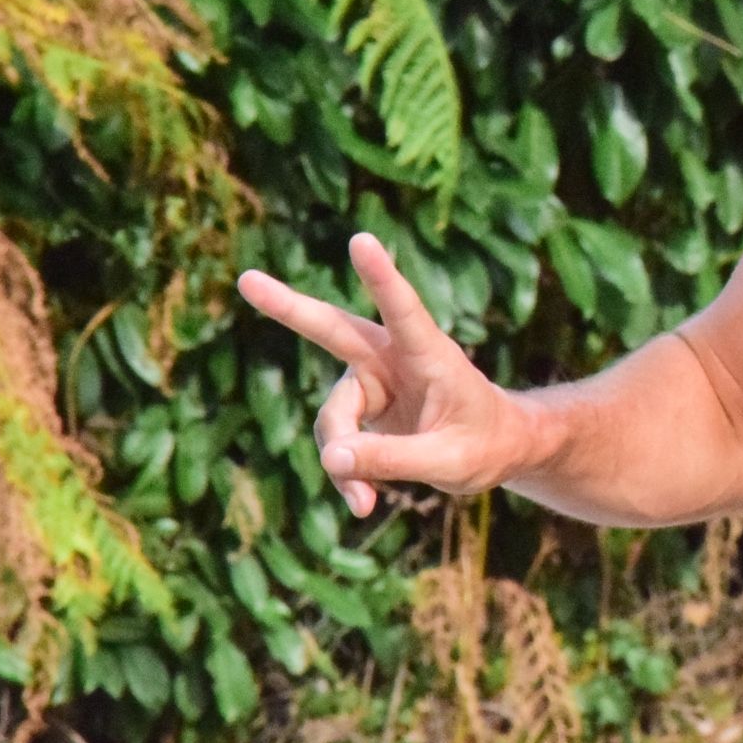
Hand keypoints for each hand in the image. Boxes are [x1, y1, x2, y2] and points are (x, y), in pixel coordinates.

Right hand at [235, 233, 535, 517]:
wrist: (496, 450)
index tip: (361, 240)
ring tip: (363, 502)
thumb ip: (394, 460)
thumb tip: (332, 458)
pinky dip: (346, 472)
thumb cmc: (485, 445)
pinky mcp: (361, 407)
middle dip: (288, 308)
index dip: (381, 277)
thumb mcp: (449, 462)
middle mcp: (394, 358)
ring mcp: (373, 381)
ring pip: (334, 418)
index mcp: (430, 354)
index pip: (403, 310)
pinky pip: (338, 442)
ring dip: (341, 460)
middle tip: (246, 280)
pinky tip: (365, 501)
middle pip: (333, 330)